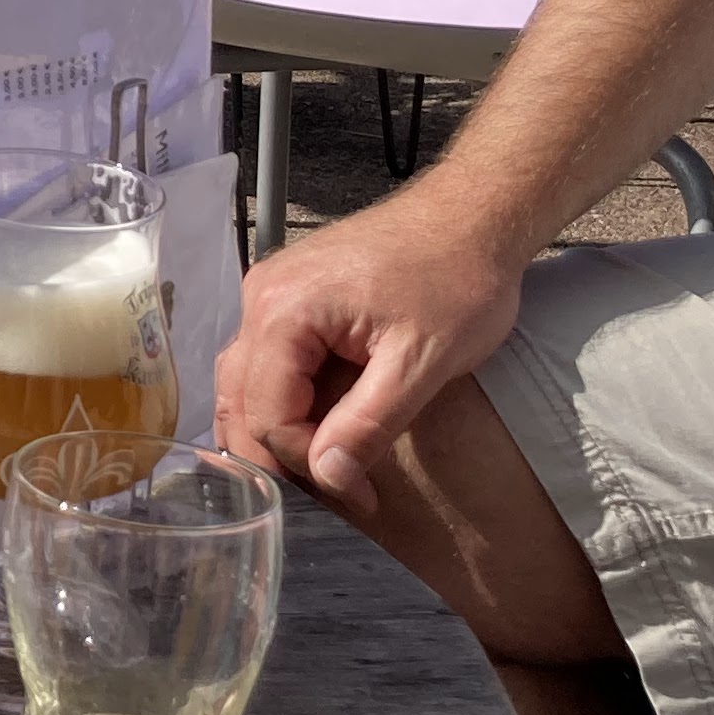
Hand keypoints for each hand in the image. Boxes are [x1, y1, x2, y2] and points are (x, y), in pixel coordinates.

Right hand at [212, 184, 532, 516]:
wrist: (472, 216)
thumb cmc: (457, 282)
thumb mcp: (420, 363)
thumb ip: (368, 423)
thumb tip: (327, 479)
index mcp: (282, 312)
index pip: (266, 414)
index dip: (308, 466)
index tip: (360, 498)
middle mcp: (259, 299)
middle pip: (241, 399)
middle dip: (281, 454)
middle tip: (336, 492)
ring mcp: (271, 292)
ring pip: (247, 380)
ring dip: (278, 428)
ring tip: (325, 467)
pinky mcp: (291, 293)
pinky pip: (269, 358)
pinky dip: (287, 398)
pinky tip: (321, 423)